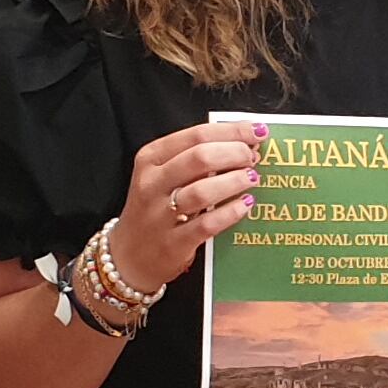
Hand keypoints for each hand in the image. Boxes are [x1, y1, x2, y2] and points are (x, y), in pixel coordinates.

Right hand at [116, 119, 267, 285]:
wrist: (130, 255)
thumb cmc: (156, 208)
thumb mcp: (163, 176)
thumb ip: (195, 159)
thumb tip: (242, 143)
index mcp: (151, 158)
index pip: (196, 135)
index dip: (231, 131)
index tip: (257, 132)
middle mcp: (152, 183)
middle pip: (200, 158)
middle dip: (234, 153)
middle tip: (253, 158)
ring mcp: (160, 215)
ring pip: (202, 191)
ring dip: (234, 181)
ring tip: (252, 178)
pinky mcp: (173, 243)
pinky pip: (206, 224)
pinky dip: (230, 212)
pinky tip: (245, 205)